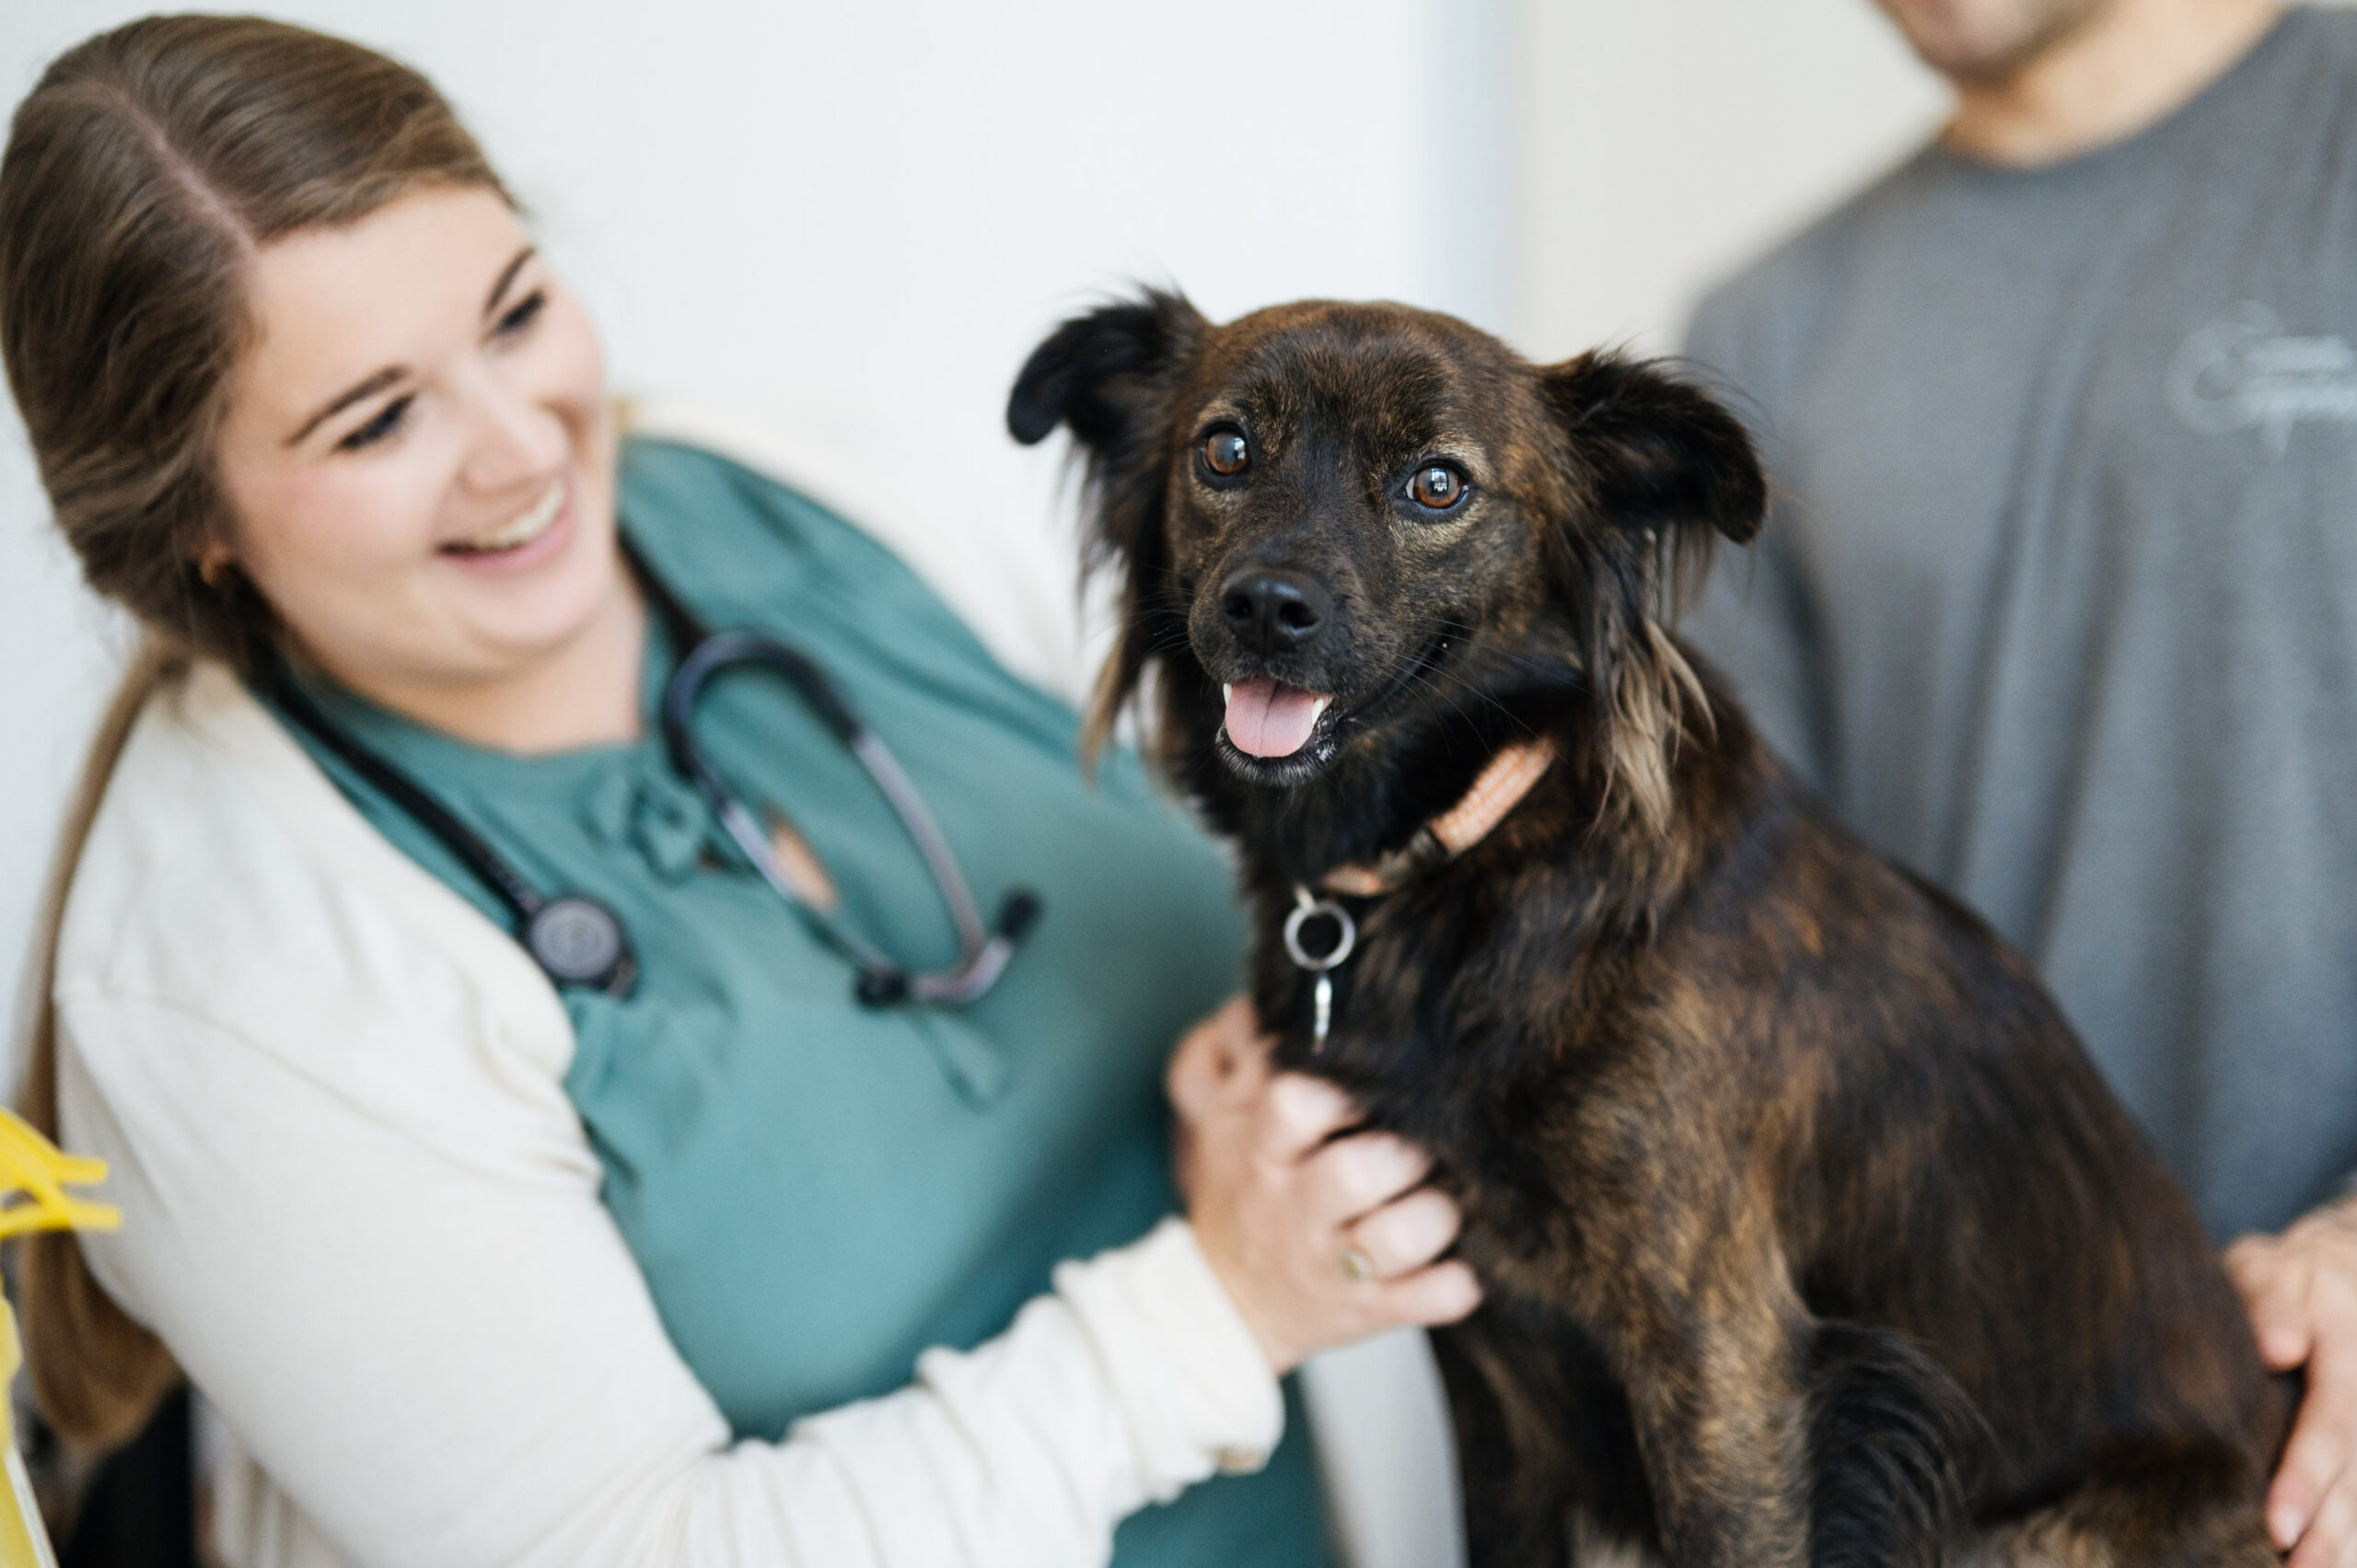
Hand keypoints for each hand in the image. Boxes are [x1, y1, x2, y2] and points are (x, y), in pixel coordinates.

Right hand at [1167, 997, 1482, 1374]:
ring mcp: (1334, 1263)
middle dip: (1406, 1151)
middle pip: (1358, 1170)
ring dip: (1439, 1215)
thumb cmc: (1250, 1184)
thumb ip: (1264, 1049)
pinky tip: (1466, 1261)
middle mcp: (1297, 1205)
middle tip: (1428, 1139)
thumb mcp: (1233, 1115)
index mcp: (1263, 1147)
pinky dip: (1457, 1282)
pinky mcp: (1369, 1311)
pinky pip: (1431, 1300)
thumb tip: (1314, 977)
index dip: (1345, 1086)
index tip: (1377, 1077)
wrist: (1228, 1298)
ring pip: (1403, 1236)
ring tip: (1447, 1198)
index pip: (1297, 1103)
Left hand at [2226, 1197, 2356, 1566]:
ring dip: (2343, 1542)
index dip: (2305, 1478)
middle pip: (2355, 1475)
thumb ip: (2272, 1301)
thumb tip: (2274, 1346)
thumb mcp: (2274, 1270)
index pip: (2330, 1426)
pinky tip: (2333, 1562)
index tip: (2278, 1525)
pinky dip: (2352, 1533)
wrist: (2334, 1276)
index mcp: (2348, 1353)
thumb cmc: (2284, 1278)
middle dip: (2327, 1531)